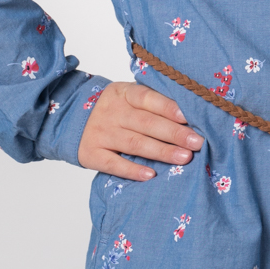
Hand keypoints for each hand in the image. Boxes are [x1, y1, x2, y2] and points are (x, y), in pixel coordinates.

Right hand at [77, 81, 203, 181]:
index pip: (147, 98)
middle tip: (197, 143)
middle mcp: (112, 112)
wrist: (72, 118)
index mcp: (124, 93)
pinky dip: (132, 170)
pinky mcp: (91, 154)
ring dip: (161, 151)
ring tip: (184, 158)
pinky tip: (151, 174)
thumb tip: (191, 117)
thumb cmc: (115, 109)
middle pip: (146, 123)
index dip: (168, 107)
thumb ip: (153, 103)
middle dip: (174, 133)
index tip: (189, 117)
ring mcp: (101, 133)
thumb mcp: (128, 97)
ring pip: (135, 143)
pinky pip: (114, 164)